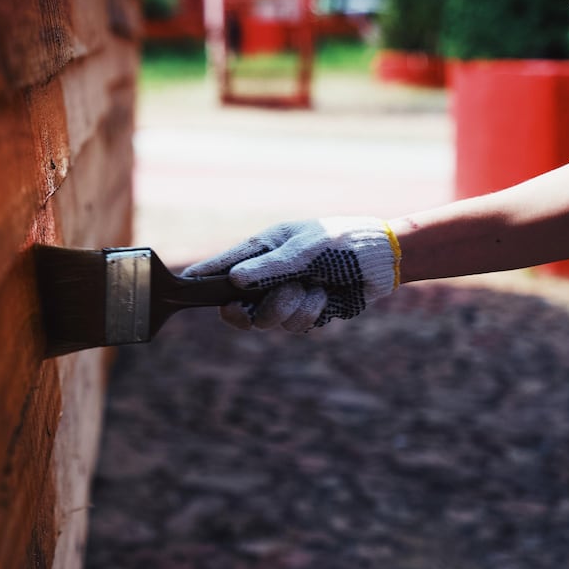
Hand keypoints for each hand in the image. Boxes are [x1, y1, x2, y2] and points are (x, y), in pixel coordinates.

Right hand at [183, 217, 400, 331]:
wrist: (384, 261)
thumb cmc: (342, 242)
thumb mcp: (306, 249)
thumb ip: (270, 266)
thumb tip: (234, 280)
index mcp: (262, 250)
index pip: (222, 268)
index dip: (202, 280)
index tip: (184, 288)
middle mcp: (268, 275)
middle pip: (237, 307)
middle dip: (257, 308)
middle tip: (278, 299)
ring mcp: (285, 296)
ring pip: (267, 321)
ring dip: (293, 308)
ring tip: (315, 288)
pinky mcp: (305, 313)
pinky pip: (295, 326)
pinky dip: (311, 313)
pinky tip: (326, 296)